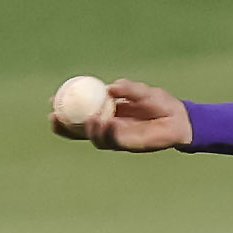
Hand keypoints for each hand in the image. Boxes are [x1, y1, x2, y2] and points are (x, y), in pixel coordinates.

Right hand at [50, 79, 191, 151]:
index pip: (80, 111)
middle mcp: (108, 126)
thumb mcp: (143, 91)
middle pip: (79, 130)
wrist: (180, 119)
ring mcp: (117, 136)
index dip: (65, 108)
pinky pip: (113, 141)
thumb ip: (127, 88)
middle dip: (64, 126)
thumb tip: (109, 87)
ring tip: (85, 119)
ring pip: (94, 138)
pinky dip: (106, 132)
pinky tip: (104, 123)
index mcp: (107, 111)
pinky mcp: (128, 145)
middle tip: (54, 117)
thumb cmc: (161, 103)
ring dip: (86, 130)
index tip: (52, 100)